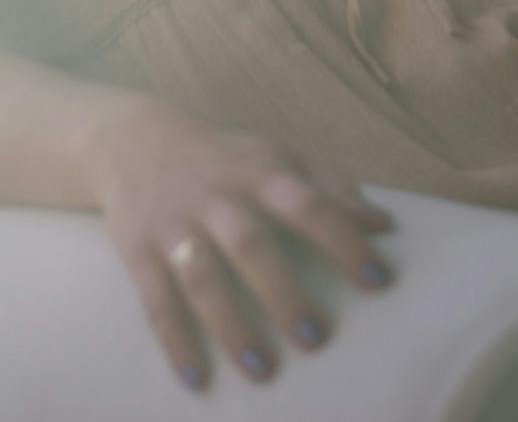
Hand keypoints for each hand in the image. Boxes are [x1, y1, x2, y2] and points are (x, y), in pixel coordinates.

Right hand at [82, 99, 396, 391]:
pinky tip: (195, 378)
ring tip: (263, 369)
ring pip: (202, 276)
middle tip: (315, 338)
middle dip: (282, 291)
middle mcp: (216, 197)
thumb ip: (331, 185)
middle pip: (250, 243)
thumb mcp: (277, 156)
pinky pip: (155, 300)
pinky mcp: (139, 251)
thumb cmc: (224, 159)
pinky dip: (175, 340)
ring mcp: (174, 224)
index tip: (378, 280)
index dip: (343, 239)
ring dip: (231, 324)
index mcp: (259, 173)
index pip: (307, 204)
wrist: (133, 140)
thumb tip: (384, 224)